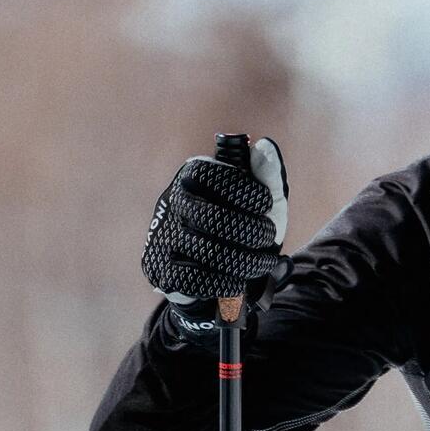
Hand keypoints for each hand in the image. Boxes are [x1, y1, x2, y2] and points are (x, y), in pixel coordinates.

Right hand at [141, 136, 288, 306]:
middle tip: (269, 238)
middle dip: (252, 232)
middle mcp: (173, 201)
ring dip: (247, 262)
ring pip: (209, 253)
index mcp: (192, 175)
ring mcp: (163, 236)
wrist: (222, 270)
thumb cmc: (245, 226)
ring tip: (262, 263)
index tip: (265, 204)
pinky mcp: (161, 269)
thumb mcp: (262, 200)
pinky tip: (238, 281)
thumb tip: (265, 147)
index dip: (245, 192)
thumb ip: (266, 174)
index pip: (213, 177)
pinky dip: (224, 284)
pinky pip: (195, 281)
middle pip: (214, 220)